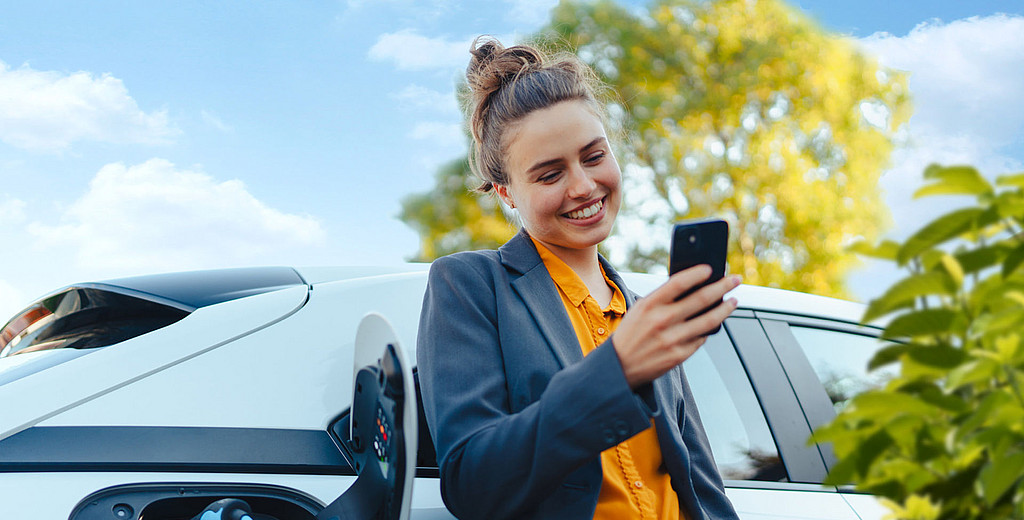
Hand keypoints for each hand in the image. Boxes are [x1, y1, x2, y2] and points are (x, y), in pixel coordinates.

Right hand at [612, 265, 740, 388]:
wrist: (619, 366)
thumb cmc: (631, 333)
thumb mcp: (639, 310)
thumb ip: (662, 299)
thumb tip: (693, 287)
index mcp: (649, 305)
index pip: (679, 283)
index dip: (698, 273)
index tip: (711, 268)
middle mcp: (662, 320)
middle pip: (701, 299)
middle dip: (722, 286)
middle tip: (735, 280)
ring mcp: (672, 339)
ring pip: (709, 320)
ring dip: (725, 309)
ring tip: (734, 301)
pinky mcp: (678, 355)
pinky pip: (701, 339)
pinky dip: (710, 329)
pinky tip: (715, 323)